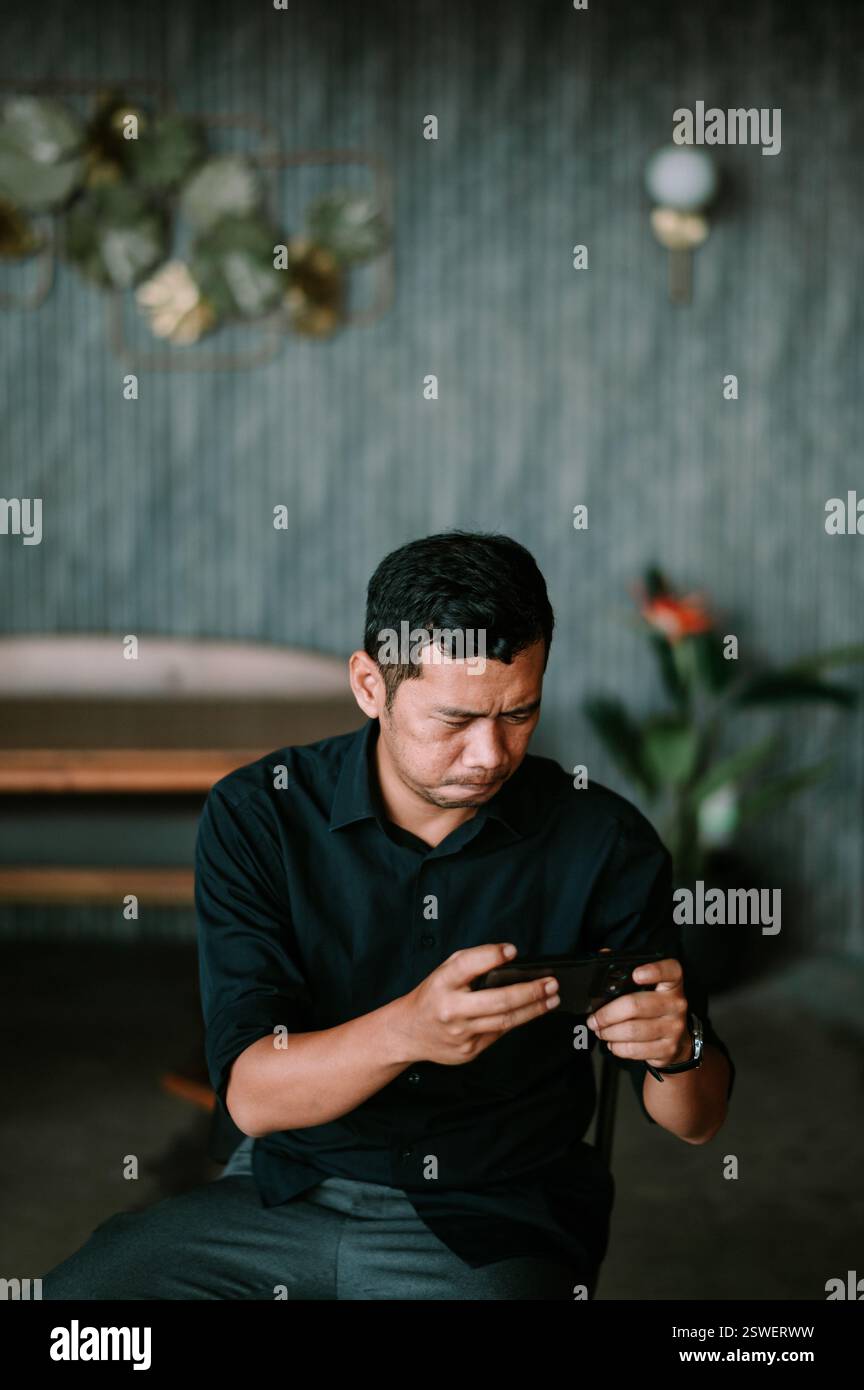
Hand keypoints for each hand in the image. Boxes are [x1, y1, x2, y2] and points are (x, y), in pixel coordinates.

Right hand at [385, 944, 560, 1066]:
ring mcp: (460, 1033)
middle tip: (551, 983)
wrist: (408, 1032)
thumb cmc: (433, 996)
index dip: (491, 956)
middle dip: (530, 991)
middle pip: (498, 1001)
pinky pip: (498, 1034)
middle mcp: (450, 1009)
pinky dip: (517, 1022)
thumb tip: (509, 958)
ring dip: (533, 1009)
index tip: (512, 950)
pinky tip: (531, 1012)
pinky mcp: (468, 1051)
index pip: (467, 965)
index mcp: (442, 983)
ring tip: (552, 998)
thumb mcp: (443, 972)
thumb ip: (472, 963)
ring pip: (505, 1021)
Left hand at [586, 954, 690, 1068]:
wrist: (678, 1040)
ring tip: (600, 1031)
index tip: (635, 974)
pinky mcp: (668, 1049)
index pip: (669, 971)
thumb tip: (604, 955)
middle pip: (636, 1005)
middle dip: (607, 1014)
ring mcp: (674, 1028)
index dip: (653, 971)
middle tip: (594, 1019)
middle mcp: (676, 1004)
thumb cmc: (655, 1007)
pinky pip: (635, 1049)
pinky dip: (617, 1047)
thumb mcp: (648, 987)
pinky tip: (613, 1043)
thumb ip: (627, 971)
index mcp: (671, 983)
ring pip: (632, 1030)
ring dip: (609, 1032)